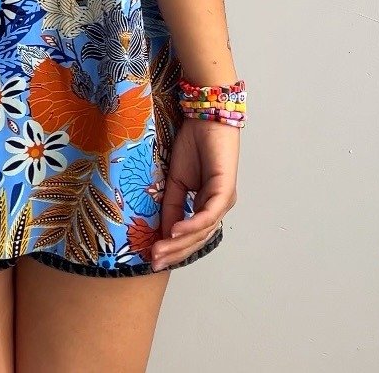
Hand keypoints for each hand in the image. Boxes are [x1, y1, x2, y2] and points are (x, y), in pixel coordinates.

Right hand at [150, 118, 238, 270]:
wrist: (205, 117)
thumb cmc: (193, 144)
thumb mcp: (176, 180)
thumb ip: (171, 206)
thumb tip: (164, 233)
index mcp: (209, 205)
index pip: (192, 235)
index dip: (174, 248)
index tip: (153, 258)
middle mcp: (219, 206)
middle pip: (198, 238)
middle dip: (175, 252)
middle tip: (154, 261)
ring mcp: (224, 199)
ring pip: (203, 230)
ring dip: (180, 243)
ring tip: (159, 250)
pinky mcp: (225, 190)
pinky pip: (209, 214)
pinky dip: (192, 225)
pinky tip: (176, 231)